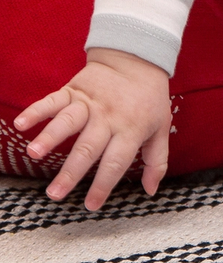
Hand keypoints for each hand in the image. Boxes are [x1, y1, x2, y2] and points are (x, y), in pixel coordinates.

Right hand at [14, 48, 171, 209]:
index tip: (91, 205)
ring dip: (50, 136)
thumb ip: (156, 160)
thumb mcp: (161, 127)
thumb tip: (151, 191)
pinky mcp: (74, 90)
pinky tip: (21, 123)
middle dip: (71, 172)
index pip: (116, 161)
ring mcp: (90, 104)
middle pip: (88, 147)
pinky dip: (37, 110)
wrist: (139, 58)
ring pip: (69, 122)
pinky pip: (53, 101)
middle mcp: (109, 118)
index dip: (104, 184)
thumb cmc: (150, 98)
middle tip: (55, 193)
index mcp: (131, 129)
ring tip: (35, 153)